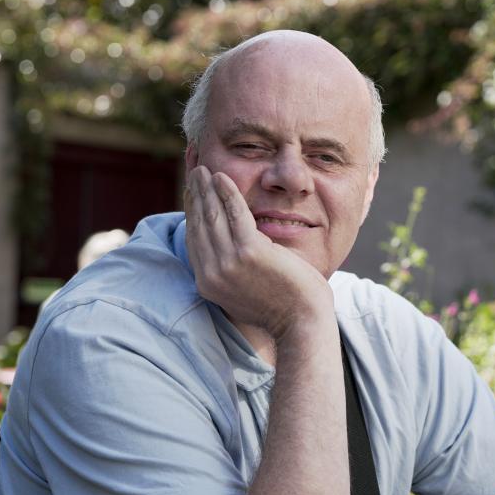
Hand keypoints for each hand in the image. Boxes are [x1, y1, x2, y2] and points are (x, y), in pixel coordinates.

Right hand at [184, 165, 331, 339]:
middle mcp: (212, 274)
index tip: (192, 194)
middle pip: (198, 225)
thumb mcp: (244, 292)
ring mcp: (228, 263)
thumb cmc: (283, 308)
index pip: (194, 241)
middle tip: (194, 174)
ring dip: (207, 189)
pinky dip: (228, 192)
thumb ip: (232, 273)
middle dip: (195, 196)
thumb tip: (230, 255)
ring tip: (204, 170)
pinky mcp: (249, 252)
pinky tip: (222, 176)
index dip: (191, 214)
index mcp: (208, 284)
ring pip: (212, 216)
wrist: (302, 323)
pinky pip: (234, 214)